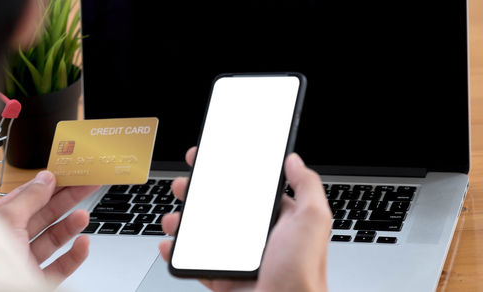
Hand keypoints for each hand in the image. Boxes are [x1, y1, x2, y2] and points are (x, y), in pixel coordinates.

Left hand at [0, 171, 99, 284]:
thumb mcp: (6, 219)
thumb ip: (29, 199)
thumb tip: (45, 179)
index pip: (26, 197)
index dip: (49, 184)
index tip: (69, 174)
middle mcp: (8, 240)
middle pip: (43, 216)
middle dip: (67, 200)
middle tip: (88, 186)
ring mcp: (23, 260)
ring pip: (52, 240)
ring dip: (70, 227)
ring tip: (83, 215)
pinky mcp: (35, 279)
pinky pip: (59, 267)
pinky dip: (73, 256)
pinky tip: (82, 244)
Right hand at [159, 147, 331, 291]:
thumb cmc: (303, 273)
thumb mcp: (312, 220)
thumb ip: (307, 185)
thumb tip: (294, 159)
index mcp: (276, 221)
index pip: (249, 190)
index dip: (227, 173)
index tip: (210, 160)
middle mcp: (256, 238)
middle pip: (220, 209)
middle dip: (197, 194)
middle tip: (184, 185)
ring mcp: (236, 258)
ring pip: (203, 234)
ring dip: (182, 222)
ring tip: (173, 218)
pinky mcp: (222, 278)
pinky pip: (194, 263)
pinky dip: (178, 253)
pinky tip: (170, 246)